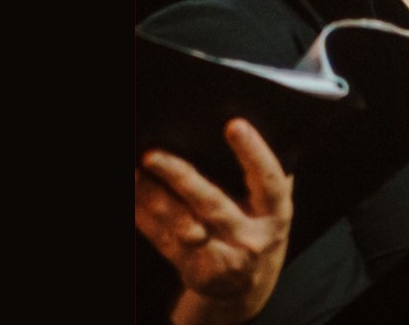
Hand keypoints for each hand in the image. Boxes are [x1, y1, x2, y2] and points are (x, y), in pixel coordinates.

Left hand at [135, 120, 292, 324]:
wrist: (248, 283)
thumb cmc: (258, 226)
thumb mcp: (271, 205)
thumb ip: (262, 175)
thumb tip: (240, 126)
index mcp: (276, 213)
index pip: (268, 179)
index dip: (253, 152)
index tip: (234, 125)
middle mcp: (251, 237)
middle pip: (213, 205)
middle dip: (181, 179)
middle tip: (153, 155)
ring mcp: (223, 257)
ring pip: (182, 225)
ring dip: (152, 198)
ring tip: (134, 173)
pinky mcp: (195, 270)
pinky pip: (164, 241)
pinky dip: (145, 218)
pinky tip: (133, 197)